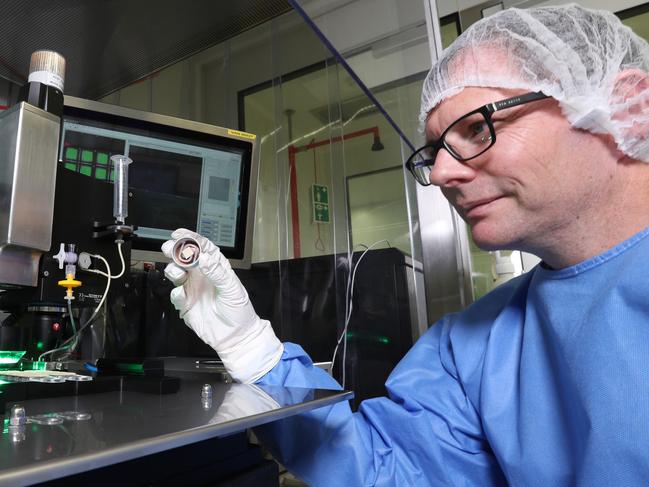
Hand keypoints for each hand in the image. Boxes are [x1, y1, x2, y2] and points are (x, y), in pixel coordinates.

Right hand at [161, 229, 282, 382]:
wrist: (235, 335)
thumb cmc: (238, 310)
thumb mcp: (232, 288)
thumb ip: (217, 272)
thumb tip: (205, 258)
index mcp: (216, 267)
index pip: (202, 248)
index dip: (191, 239)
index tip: (179, 233)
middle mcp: (202, 275)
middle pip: (185, 258)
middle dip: (175, 251)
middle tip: (168, 248)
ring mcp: (192, 289)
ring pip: (176, 273)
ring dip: (173, 269)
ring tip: (177, 272)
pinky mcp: (186, 304)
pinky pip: (175, 294)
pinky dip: (175, 292)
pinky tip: (180, 293)